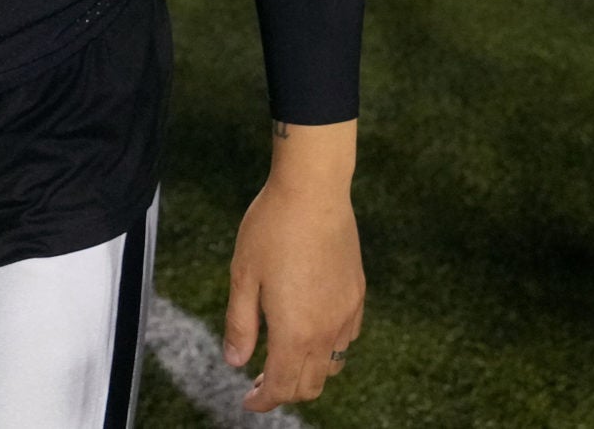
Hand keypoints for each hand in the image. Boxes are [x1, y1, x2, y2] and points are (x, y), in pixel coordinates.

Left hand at [225, 171, 364, 411]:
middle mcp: (326, 330)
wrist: (314, 192)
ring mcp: (346, 314)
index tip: (248, 401)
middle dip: (284, 391)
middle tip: (259, 382)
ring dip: (309, 373)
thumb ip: (240, 325)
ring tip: (283, 358)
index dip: (263, 401)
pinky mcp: (357, 295)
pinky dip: (329, 348)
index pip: (282, 386)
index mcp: (294, 331)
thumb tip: (236, 362)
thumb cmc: (271, 230)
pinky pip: (347, 338)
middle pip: (310, 385)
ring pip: (333, 365)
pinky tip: (310, 331)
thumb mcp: (242, 277)